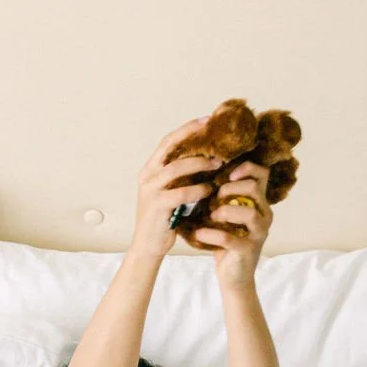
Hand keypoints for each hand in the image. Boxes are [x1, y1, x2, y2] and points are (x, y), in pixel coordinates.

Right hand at [130, 118, 221, 261]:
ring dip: (200, 164)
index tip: (208, 119)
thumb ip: (183, 176)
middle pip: (171, 148)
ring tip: (218, 164)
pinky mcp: (157, 206)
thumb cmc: (165, 219)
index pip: (168, 141)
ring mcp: (150, 190)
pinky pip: (181, 192)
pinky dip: (198, 189)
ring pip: (176, 168)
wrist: (148, 247)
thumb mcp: (172, 192)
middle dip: (195, 140)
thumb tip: (210, 158)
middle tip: (219, 141)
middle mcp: (147, 176)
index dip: (187, 128)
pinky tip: (210, 190)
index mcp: (150, 169)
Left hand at [193, 161, 272, 289]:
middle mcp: (264, 215)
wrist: (234, 276)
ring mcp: (259, 233)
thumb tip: (201, 173)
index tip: (226, 173)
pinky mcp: (249, 250)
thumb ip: (223, 197)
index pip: (262, 174)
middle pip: (254, 188)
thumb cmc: (226, 242)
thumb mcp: (225, 215)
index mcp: (259, 202)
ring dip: (224, 211)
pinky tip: (199, 234)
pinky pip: (230, 238)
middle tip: (214, 199)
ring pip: (249, 213)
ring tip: (210, 216)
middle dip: (229, 189)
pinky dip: (212, 234)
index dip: (245, 168)